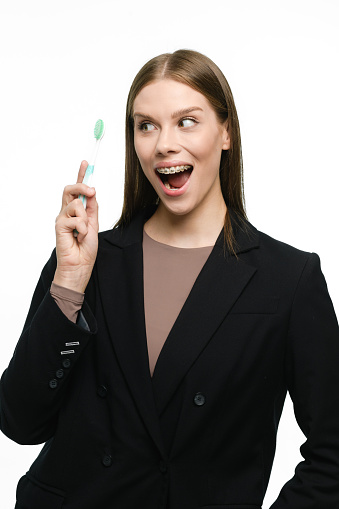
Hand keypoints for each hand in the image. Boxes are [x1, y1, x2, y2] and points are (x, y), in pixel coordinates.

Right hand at [53, 160, 98, 292]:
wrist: (80, 265)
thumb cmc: (86, 248)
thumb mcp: (94, 224)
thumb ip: (92, 208)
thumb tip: (92, 191)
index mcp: (77, 211)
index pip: (77, 190)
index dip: (81, 175)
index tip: (86, 162)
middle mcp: (67, 212)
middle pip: (70, 190)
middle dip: (81, 186)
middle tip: (91, 191)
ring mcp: (62, 218)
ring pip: (75, 204)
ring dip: (85, 219)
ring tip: (84, 233)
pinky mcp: (58, 225)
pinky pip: (74, 218)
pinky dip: (82, 228)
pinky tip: (79, 237)